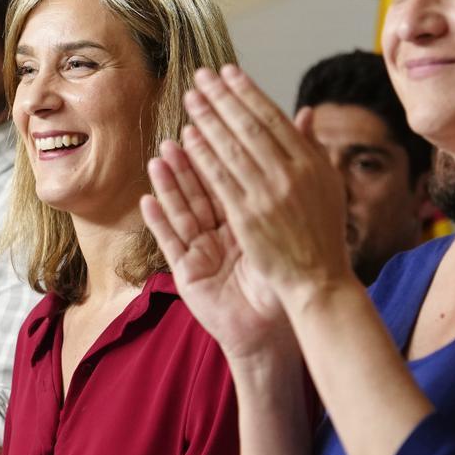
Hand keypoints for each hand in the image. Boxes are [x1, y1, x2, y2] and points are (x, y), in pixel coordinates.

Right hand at [141, 140, 293, 360]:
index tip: (210, 122)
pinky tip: (147, 200)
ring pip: (182, 211)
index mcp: (243, 219)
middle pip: (200, 191)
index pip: (228, 177)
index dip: (218, 151)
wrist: (272, 332)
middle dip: (188, 163)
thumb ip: (291, 179)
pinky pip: (171, 243)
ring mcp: (200, 251)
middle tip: (178, 133)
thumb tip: (308, 127)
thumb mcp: (289, 227)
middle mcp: (217, 231)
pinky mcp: (186, 272)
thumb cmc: (281, 282)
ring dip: (169, 185)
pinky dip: (159, 222)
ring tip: (159, 158)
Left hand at [178, 65, 350, 308]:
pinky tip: (187, 137)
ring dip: (208, 120)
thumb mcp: (326, 185)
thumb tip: (305, 111)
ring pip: (231, 148)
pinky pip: (219, 179)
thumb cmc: (322, 233)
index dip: (248, 92)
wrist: (318, 278)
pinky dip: (203, 155)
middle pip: (249, 126)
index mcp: (311, 163)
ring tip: (191, 98)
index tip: (229, 72)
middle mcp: (291, 174)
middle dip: (223, 97)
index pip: (273, 118)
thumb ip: (311, 147)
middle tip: (201, 76)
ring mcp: (268, 195)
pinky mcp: (247, 216)